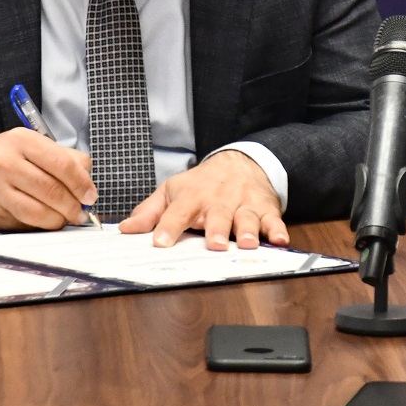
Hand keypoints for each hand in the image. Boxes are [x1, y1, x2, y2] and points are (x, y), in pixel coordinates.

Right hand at [0, 128, 96, 229]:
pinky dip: (42, 225)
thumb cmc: (2, 160)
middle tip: (82, 212)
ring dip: (60, 219)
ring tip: (68, 218)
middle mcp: (5, 162)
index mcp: (20, 140)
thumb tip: (87, 178)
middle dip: (73, 205)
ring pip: (39, 211)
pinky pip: (25, 223)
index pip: (61, 163)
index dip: (81, 183)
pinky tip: (48, 221)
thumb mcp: (29, 146)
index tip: (90, 194)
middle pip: (52, 189)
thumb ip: (63, 157)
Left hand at [119, 149, 286, 250]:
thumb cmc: (202, 183)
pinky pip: (273, 220)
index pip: (178, 212)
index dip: (169, 227)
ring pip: (246, 218)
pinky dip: (278, 230)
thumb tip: (125, 229)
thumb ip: (149, 212)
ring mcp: (243, 204)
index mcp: (193, 197)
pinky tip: (280, 240)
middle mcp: (219, 200)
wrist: (239, 162)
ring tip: (248, 244)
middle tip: (215, 244)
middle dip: (217, 229)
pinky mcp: (264, 209)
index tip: (161, 242)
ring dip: (248, 231)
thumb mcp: (172, 191)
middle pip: (218, 215)